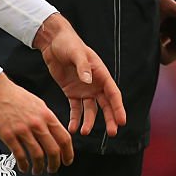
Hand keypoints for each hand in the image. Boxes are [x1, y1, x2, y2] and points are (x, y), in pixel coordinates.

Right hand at [0, 73, 72, 175]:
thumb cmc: (15, 96)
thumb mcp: (38, 104)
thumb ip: (47, 119)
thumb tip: (55, 133)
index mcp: (46, 115)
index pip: (64, 138)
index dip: (68, 153)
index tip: (67, 160)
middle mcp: (36, 123)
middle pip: (53, 150)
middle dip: (54, 164)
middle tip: (53, 168)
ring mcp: (22, 130)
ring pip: (37, 155)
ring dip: (39, 167)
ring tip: (37, 170)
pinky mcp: (8, 135)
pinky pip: (19, 155)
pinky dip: (23, 165)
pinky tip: (24, 167)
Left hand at [35, 14, 126, 137]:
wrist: (53, 42)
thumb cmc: (68, 43)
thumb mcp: (76, 53)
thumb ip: (83, 67)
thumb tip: (88, 80)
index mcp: (101, 73)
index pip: (113, 93)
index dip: (118, 107)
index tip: (122, 121)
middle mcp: (95, 83)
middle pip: (106, 104)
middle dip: (110, 118)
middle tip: (113, 133)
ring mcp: (84, 89)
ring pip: (91, 109)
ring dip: (89, 121)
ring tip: (84, 132)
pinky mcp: (72, 92)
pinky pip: (76, 109)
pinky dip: (75, 119)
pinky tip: (72, 128)